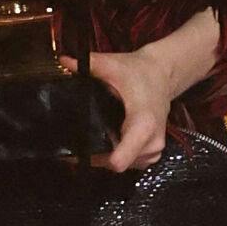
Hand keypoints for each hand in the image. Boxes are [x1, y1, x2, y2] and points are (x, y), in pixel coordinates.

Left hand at [57, 50, 177, 172]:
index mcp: (142, 124)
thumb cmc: (139, 71)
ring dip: (106, 154)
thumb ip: (89, 64)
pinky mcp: (153, 154)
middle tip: (77, 137)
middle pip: (114, 163)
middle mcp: (152, 143)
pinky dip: (117, 152)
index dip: (96, 159)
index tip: (77, 149)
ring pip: (121, 164)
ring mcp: (154, 151)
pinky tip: (109, 137)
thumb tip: (63, 61)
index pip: (120, 159)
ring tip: (93, 134)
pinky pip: (129, 162)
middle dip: (95, 153)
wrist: (162, 74)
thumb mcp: (113, 65)